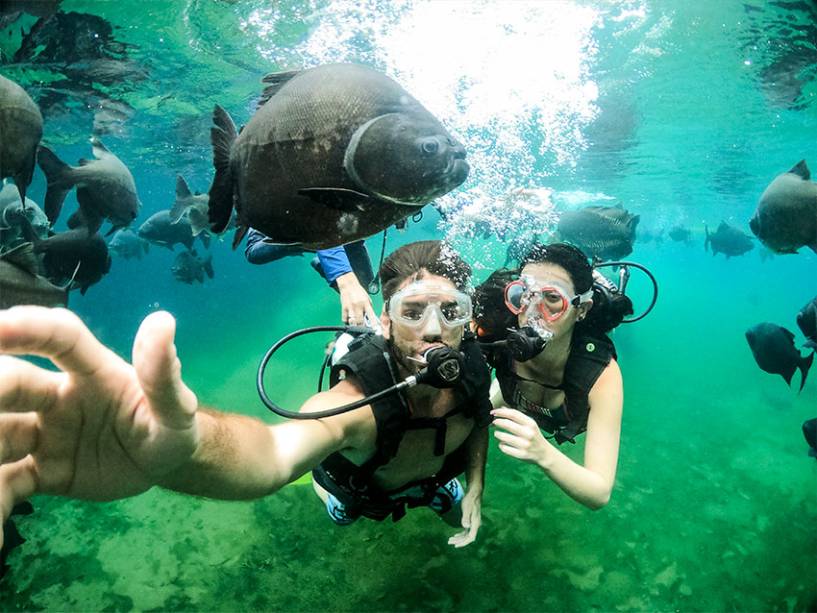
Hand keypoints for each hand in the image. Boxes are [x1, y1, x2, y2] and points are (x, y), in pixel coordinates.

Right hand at [0, 307, 199, 546]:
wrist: (164, 466)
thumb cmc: (169, 424)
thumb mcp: (176, 407)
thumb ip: (163, 373)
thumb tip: (163, 321)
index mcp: (93, 372)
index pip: (60, 339)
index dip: (30, 328)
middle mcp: (58, 397)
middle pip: (13, 385)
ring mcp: (44, 434)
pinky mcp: (40, 471)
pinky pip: (7, 485)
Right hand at [336, 273, 376, 326]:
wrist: (349, 285)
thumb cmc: (359, 292)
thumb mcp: (367, 299)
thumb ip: (369, 309)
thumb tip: (371, 319)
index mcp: (366, 303)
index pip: (371, 316)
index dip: (374, 324)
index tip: (376, 331)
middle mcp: (358, 306)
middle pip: (360, 321)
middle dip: (362, 327)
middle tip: (364, 329)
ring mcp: (350, 307)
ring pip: (352, 321)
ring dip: (354, 325)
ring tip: (356, 326)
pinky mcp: (343, 308)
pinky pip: (345, 319)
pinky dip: (347, 322)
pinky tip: (349, 320)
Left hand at [447, 486, 480, 547]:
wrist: (474, 493)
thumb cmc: (470, 500)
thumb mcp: (466, 508)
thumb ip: (466, 518)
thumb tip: (466, 527)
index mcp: (475, 523)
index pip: (471, 537)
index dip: (464, 543)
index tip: (456, 545)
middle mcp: (475, 525)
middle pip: (468, 537)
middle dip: (459, 541)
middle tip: (449, 542)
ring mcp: (473, 523)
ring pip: (467, 535)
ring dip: (459, 538)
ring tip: (450, 540)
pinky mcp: (471, 521)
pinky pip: (467, 531)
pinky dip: (461, 534)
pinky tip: (456, 535)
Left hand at [491, 407, 551, 465]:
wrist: (544, 453)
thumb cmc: (534, 436)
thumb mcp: (529, 424)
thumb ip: (516, 416)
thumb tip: (502, 408)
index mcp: (530, 424)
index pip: (513, 414)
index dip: (500, 412)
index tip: (493, 412)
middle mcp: (528, 433)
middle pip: (507, 424)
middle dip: (497, 422)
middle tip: (493, 422)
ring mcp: (525, 445)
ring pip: (503, 437)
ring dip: (497, 433)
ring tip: (497, 433)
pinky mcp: (521, 455)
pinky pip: (504, 448)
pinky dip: (501, 445)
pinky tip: (503, 443)